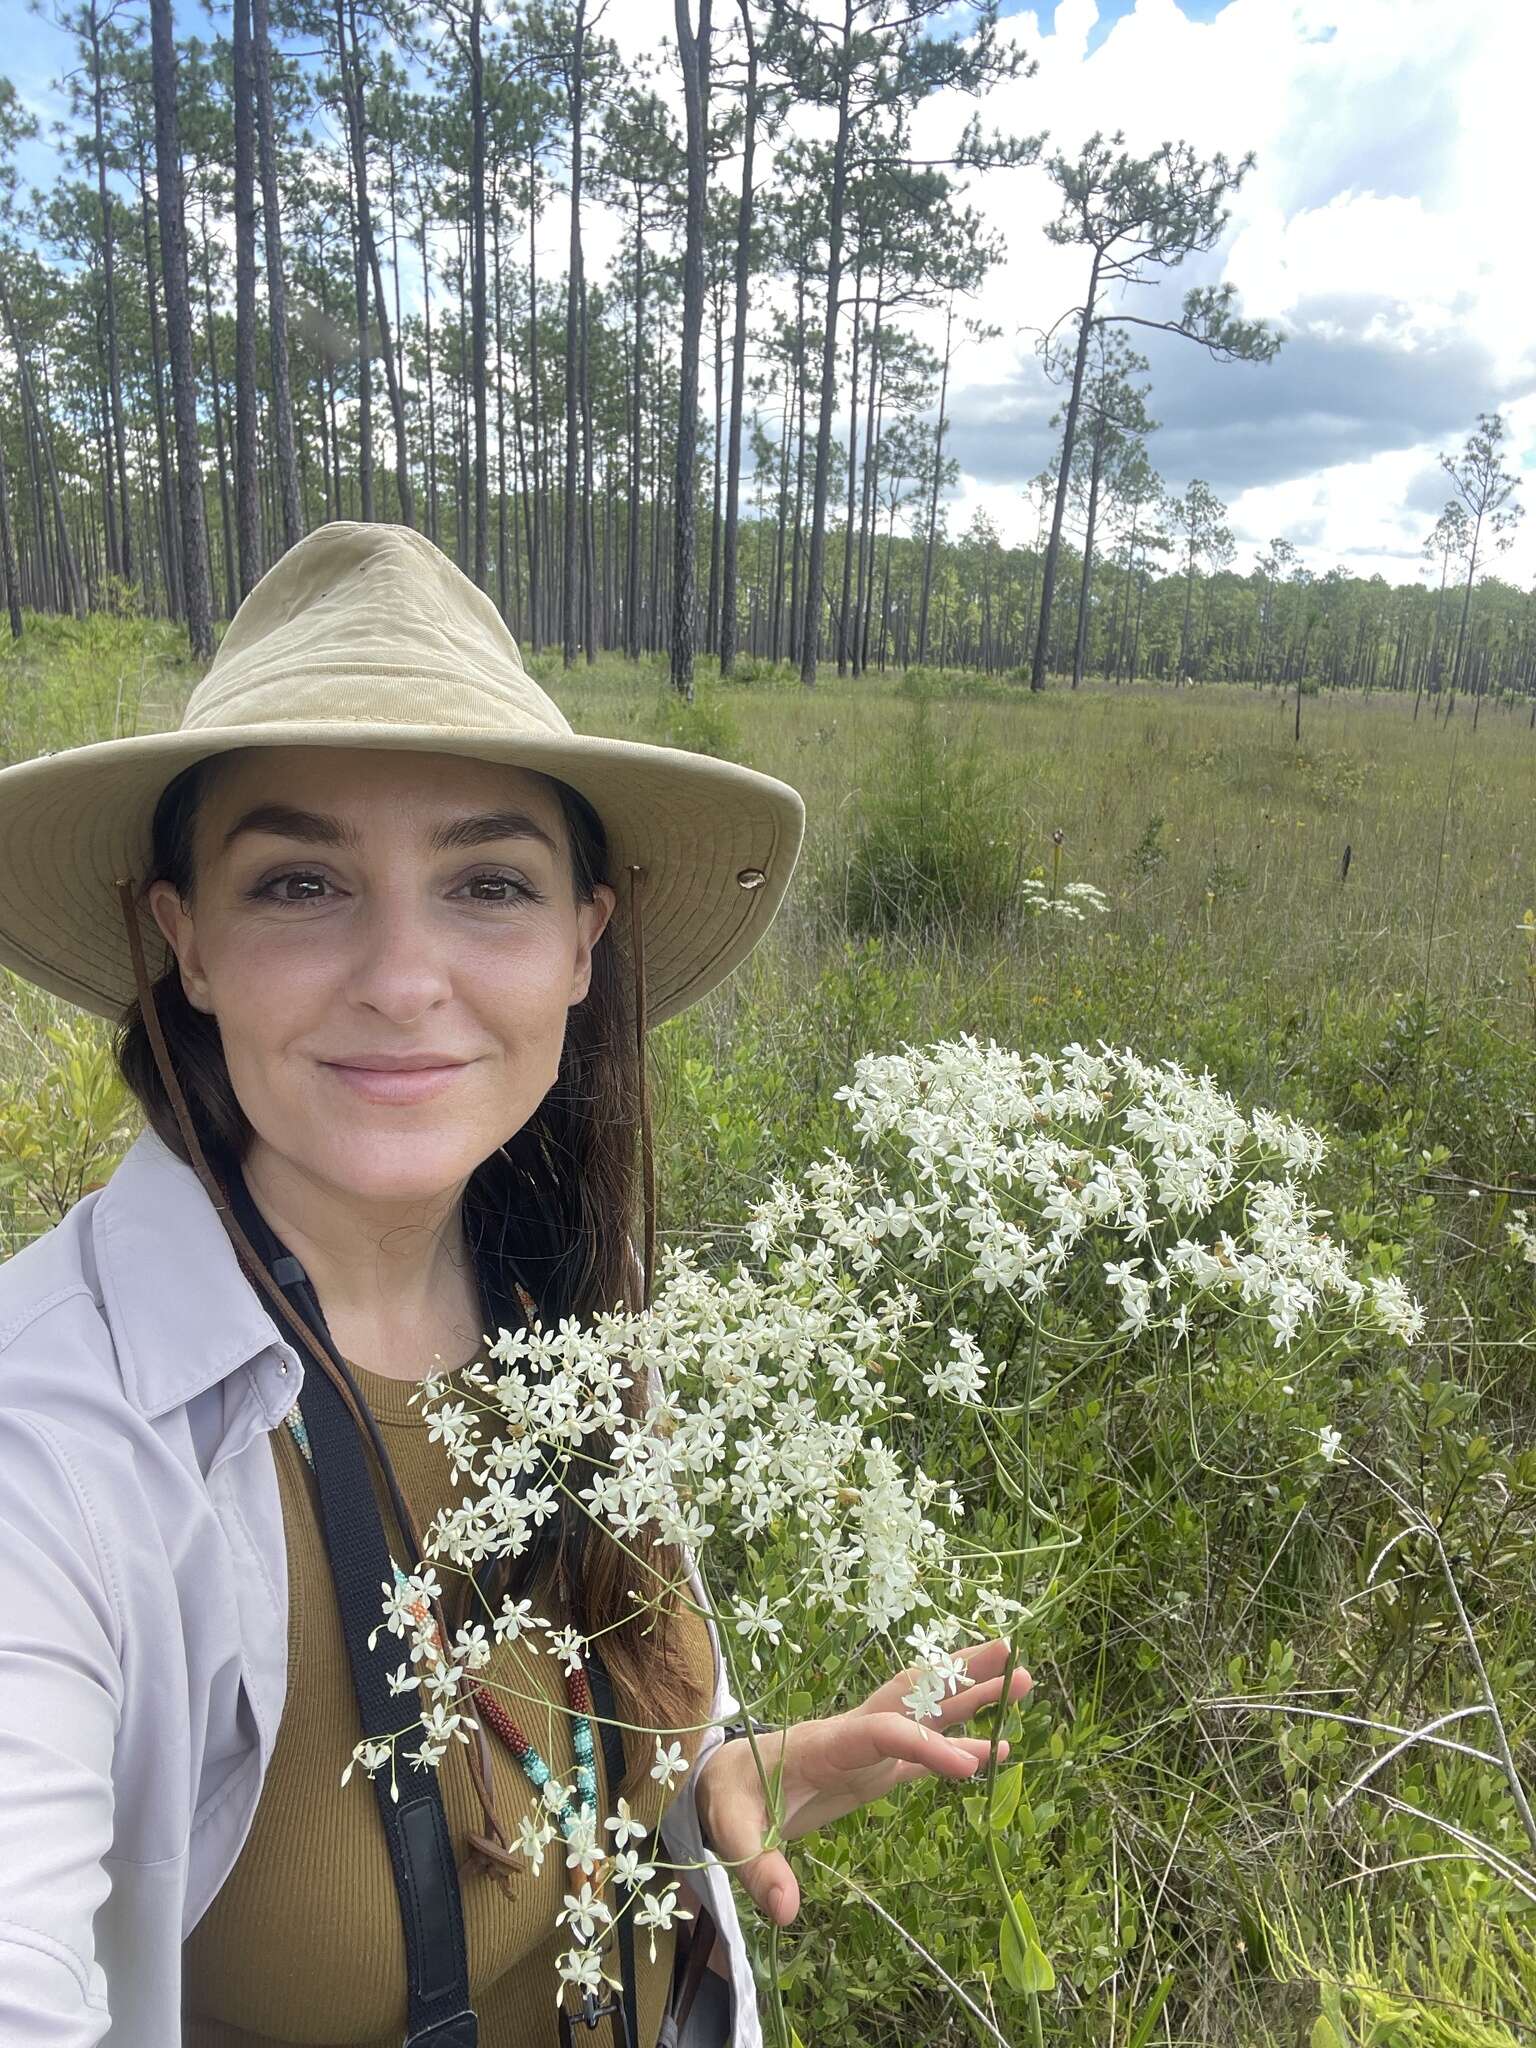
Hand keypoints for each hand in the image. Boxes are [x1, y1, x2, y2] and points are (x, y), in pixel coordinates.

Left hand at [692, 1636, 1031, 1928]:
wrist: (723, 1778)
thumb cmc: (729, 1796)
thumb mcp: (733, 1829)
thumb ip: (760, 1866)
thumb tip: (786, 1911)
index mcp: (826, 1741)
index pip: (884, 1731)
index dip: (927, 1745)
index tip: (973, 1766)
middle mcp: (854, 1733)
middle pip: (915, 1693)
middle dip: (962, 1672)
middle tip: (1014, 1652)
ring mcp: (868, 1747)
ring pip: (927, 1712)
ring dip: (972, 1694)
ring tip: (1023, 1678)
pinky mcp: (874, 1768)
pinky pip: (925, 1752)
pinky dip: (963, 1745)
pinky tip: (1000, 1746)